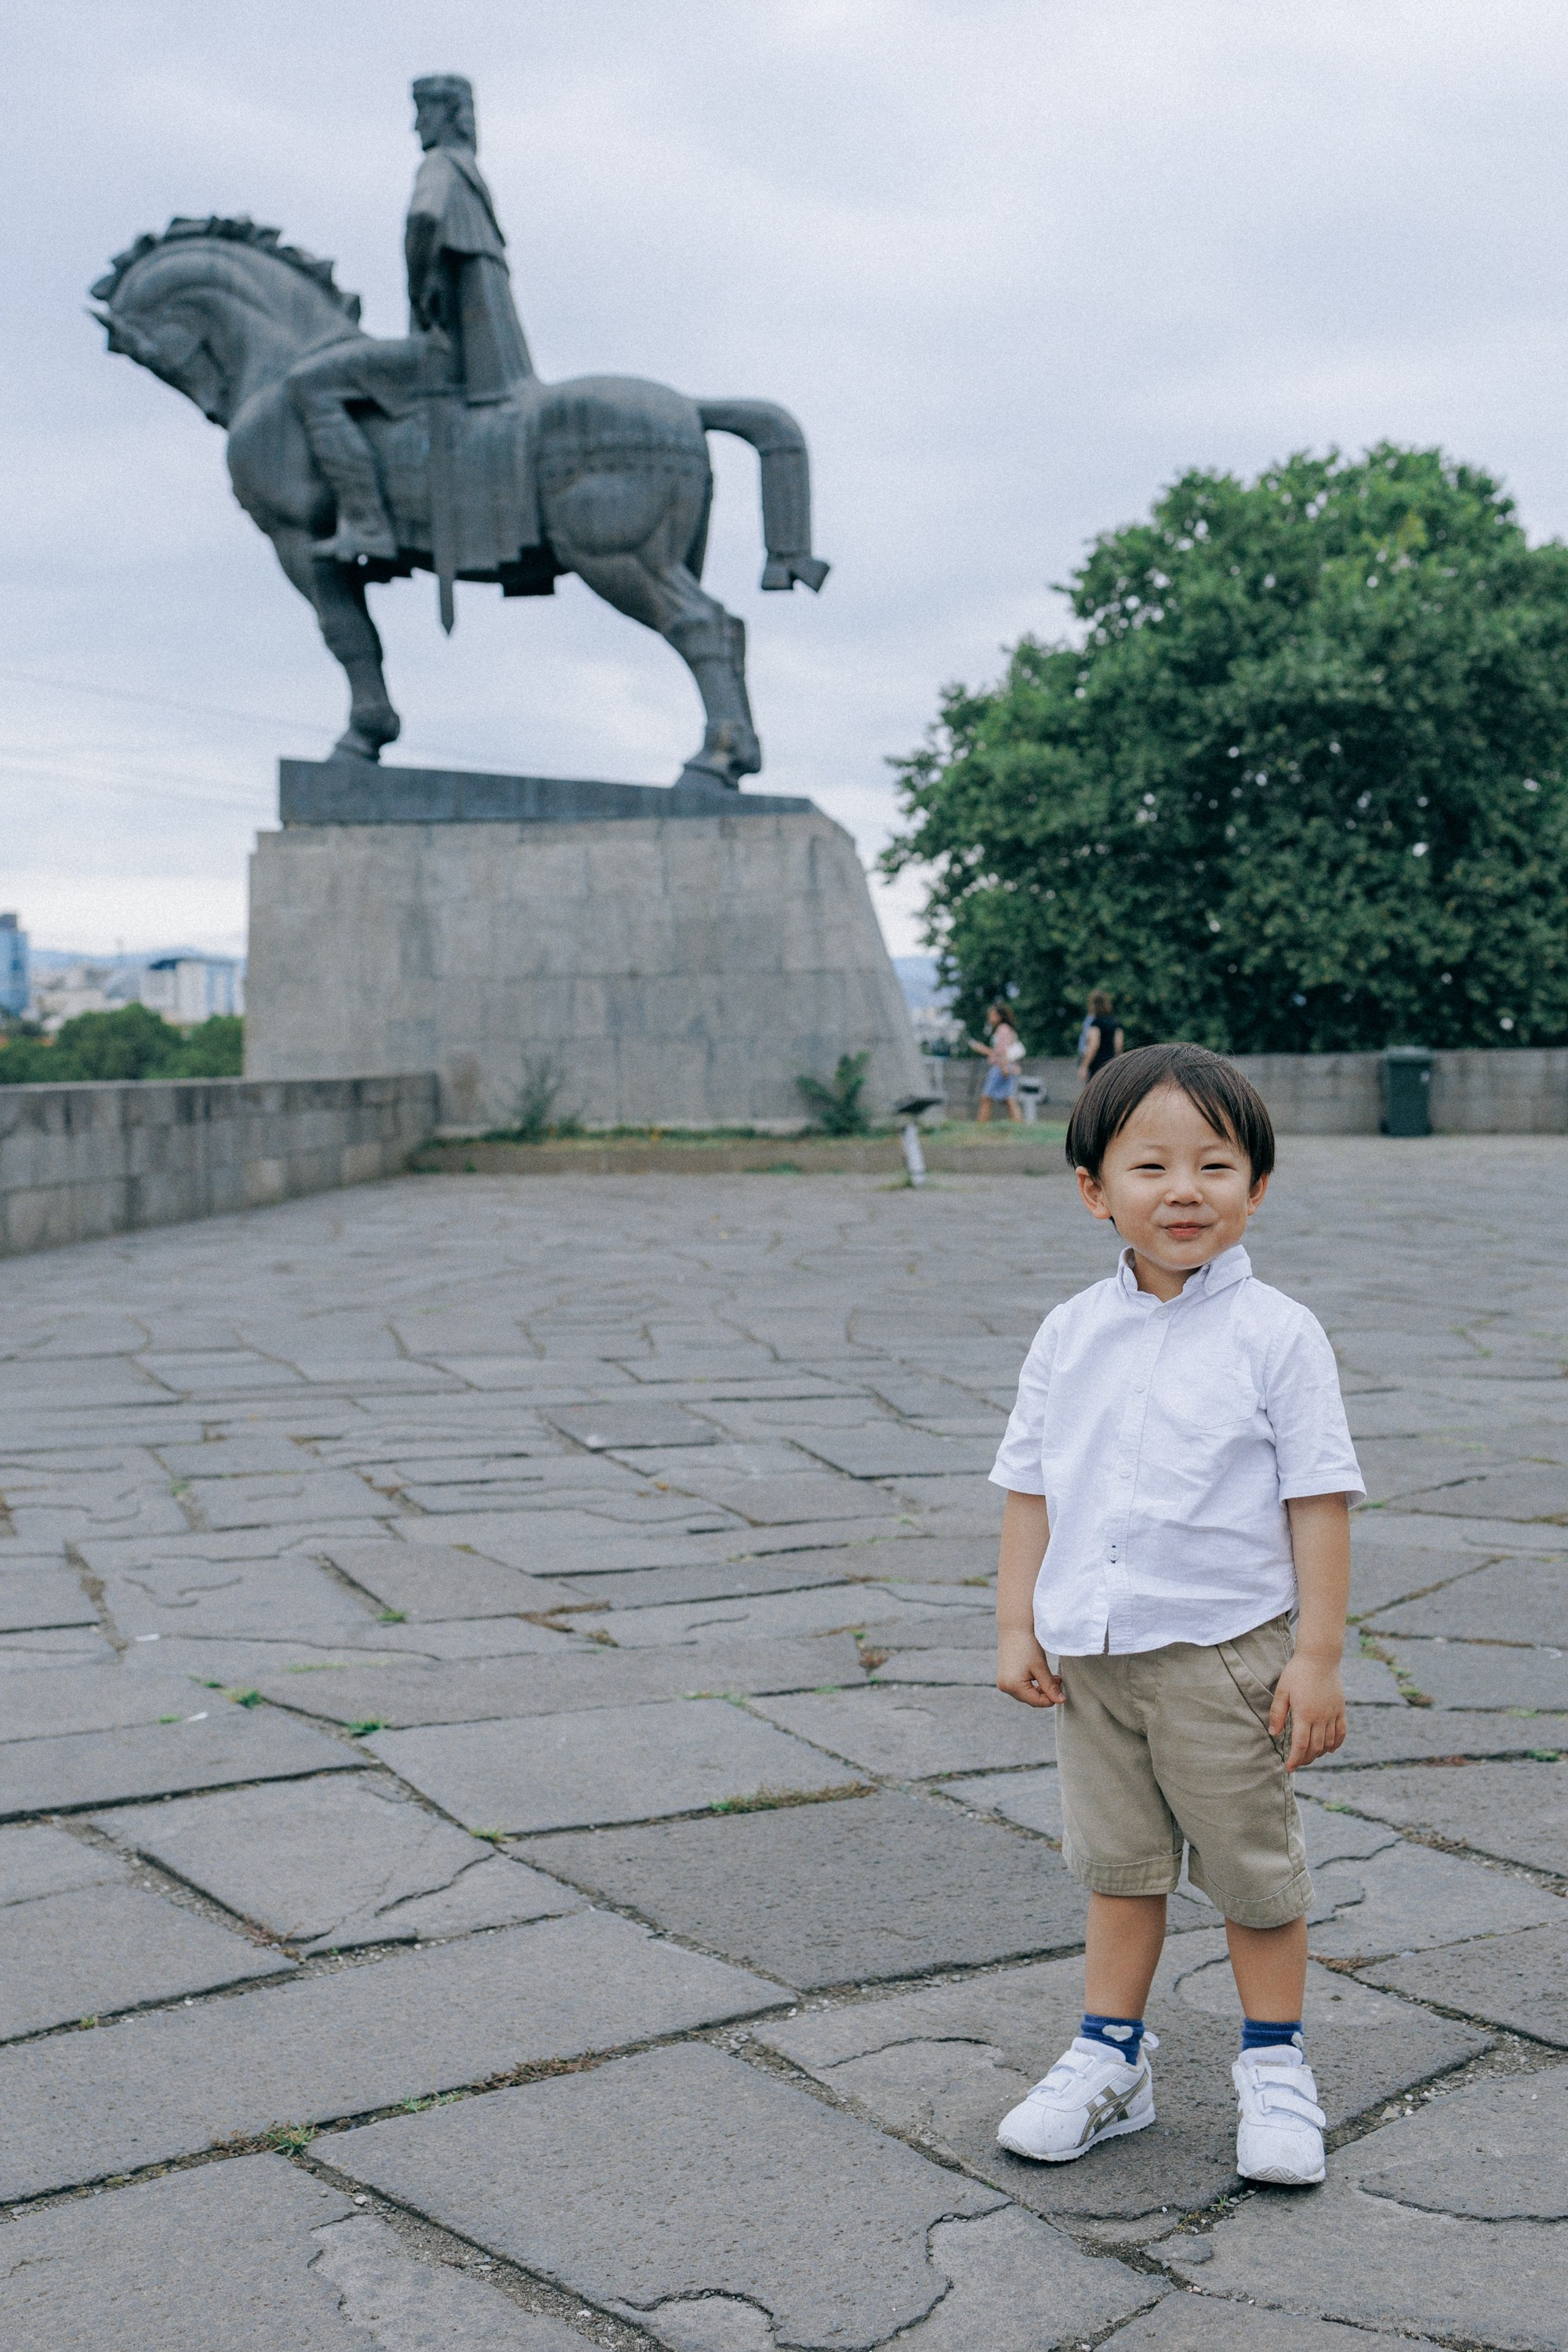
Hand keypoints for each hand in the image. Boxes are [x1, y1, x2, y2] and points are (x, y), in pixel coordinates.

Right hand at [997, 1626, 1063, 1708]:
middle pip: (1031, 1699)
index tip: (1063, 1693)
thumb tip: (1061, 1701)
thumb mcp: (1041, 1667)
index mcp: (1012, 1686)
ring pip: (1026, 1693)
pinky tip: (1040, 1674)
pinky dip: (1031, 1683)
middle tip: (1058, 1681)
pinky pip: (1020, 1686)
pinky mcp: (1004, 1677)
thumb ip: (1050, 1686)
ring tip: (1052, 1677)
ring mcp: (1003, 1682)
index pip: (1036, 1701)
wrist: (1014, 1628)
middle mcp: (1005, 1687)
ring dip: (1040, 1688)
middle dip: (1046, 1692)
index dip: (1051, 1699)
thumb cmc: (1028, 1645)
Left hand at [1268, 1652, 1345, 1770]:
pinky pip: (1341, 1732)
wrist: (1320, 1658)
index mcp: (1304, 1714)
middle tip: (1297, 1763)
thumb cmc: (1297, 1672)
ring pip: (1329, 1742)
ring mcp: (1333, 1714)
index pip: (1301, 1745)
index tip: (1289, 1768)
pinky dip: (1337, 1743)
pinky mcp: (1340, 1709)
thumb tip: (1274, 1733)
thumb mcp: (1282, 1691)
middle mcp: (1321, 1717)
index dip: (1295, 1759)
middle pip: (1315, 1747)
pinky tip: (1330, 1749)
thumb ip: (1277, 1713)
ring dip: (1319, 1753)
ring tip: (1310, 1756)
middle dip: (1305, 1759)